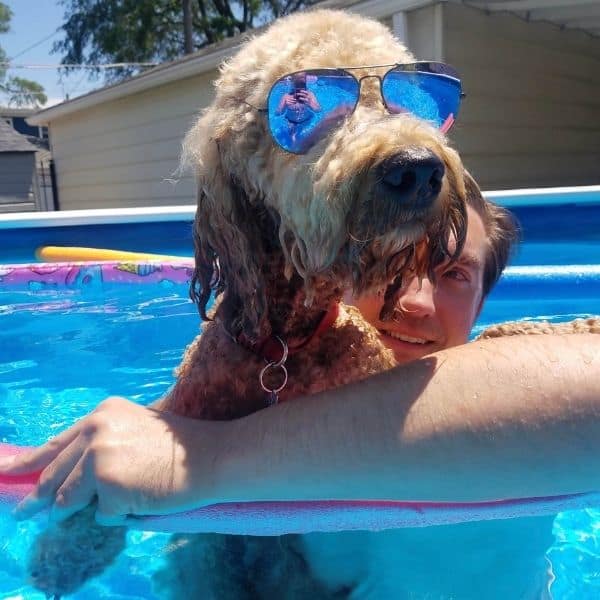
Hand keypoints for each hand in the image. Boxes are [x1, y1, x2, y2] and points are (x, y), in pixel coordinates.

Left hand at [0, 396, 223, 525]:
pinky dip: (118, 516)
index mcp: (102, 413)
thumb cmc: (181, 447)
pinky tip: (142, 500)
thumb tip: (73, 475)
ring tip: (116, 502)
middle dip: (37, 498)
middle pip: (53, 474)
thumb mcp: (135, 431)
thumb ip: (103, 445)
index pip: (56, 443)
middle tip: (24, 513)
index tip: (9, 472)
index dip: (30, 461)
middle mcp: (94, 430)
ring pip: (70, 500)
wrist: (210, 455)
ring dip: (85, 509)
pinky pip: (101, 516)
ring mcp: (98, 458)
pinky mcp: (106, 487)